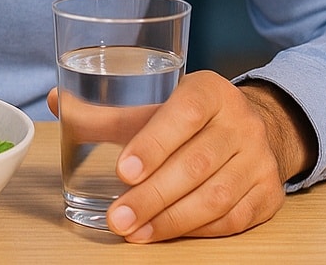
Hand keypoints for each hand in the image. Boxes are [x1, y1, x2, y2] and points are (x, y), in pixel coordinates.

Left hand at [48, 71, 312, 241]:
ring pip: (215, 196)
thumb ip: (109, 112)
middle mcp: (241, 121)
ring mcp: (259, 159)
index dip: (154, 143)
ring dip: (170, 219)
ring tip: (134, 232)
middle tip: (117, 217)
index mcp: (210, 91)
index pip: (184, 113)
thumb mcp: (157, 105)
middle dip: (153, 195)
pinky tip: (165, 233)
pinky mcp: (269, 193)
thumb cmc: (194, 118)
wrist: (259, 128)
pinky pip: (232, 218)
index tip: (123, 171)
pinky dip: (195, 230)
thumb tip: (56, 101)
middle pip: (196, 162)